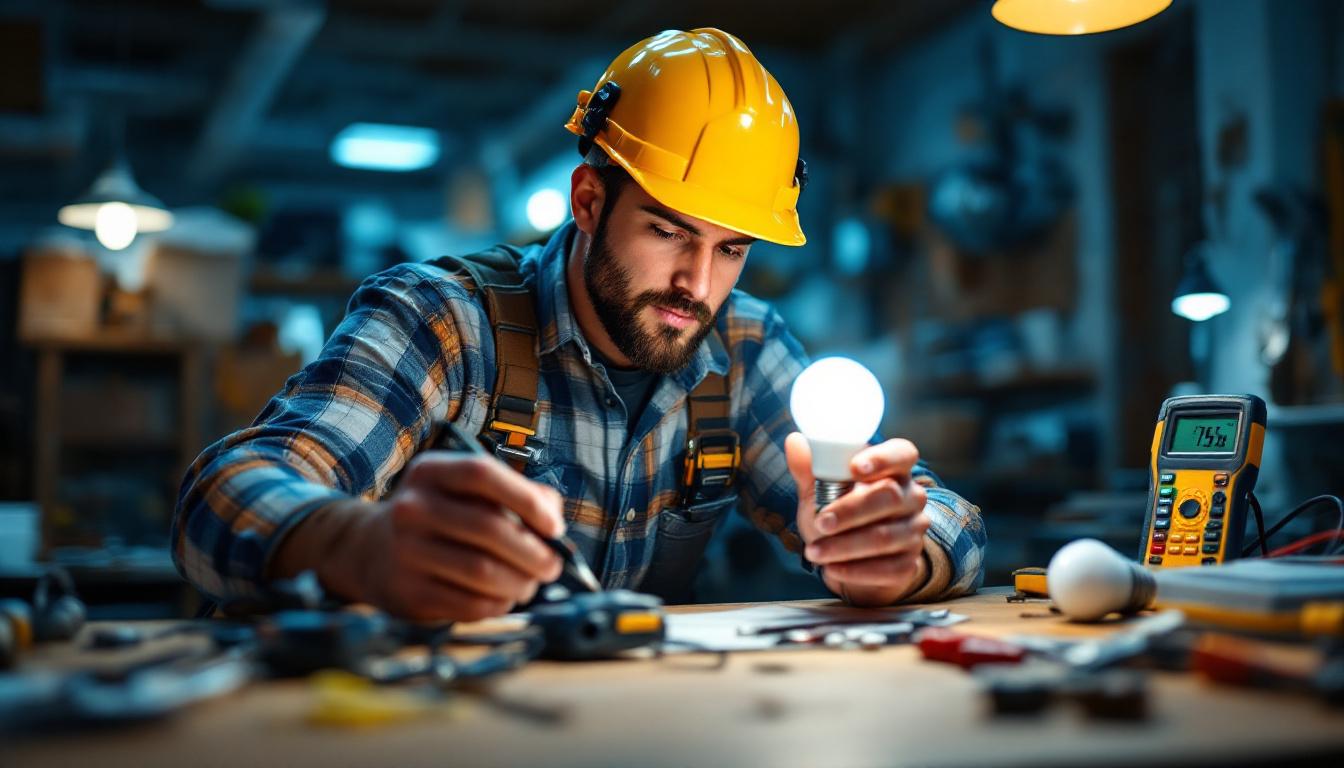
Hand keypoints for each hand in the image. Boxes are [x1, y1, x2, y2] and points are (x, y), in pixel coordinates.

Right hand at [304, 452, 565, 621]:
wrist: (371, 551)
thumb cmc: (443, 517)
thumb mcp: (470, 493)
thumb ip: (519, 496)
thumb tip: (554, 523)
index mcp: (431, 472)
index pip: (483, 475)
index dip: (527, 500)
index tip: (555, 527)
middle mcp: (412, 507)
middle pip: (488, 529)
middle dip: (533, 553)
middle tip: (552, 567)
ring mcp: (405, 551)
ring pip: (483, 571)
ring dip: (520, 583)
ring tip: (530, 585)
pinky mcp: (407, 592)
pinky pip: (469, 604)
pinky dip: (498, 604)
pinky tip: (503, 598)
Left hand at [785, 433, 930, 606]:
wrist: (848, 562)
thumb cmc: (837, 516)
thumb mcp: (819, 492)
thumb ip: (809, 469)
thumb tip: (795, 441)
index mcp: (893, 470)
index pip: (902, 453)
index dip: (882, 458)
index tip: (854, 467)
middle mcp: (911, 497)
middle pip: (891, 497)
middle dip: (851, 511)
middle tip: (821, 521)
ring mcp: (914, 531)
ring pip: (885, 537)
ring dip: (844, 546)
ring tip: (814, 551)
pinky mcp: (909, 563)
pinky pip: (888, 568)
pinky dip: (855, 570)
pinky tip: (832, 569)